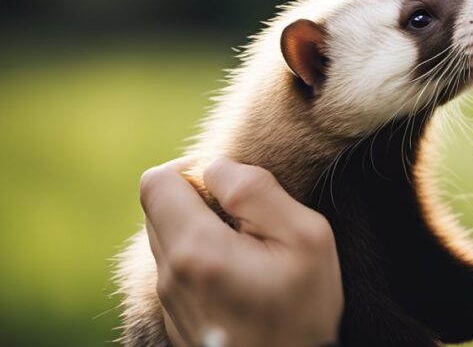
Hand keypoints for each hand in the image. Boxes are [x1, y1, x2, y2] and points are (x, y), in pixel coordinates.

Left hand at [140, 157, 343, 346]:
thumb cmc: (306, 309)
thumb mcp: (306, 236)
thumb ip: (255, 190)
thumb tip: (215, 166)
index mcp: (196, 251)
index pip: (156, 182)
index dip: (192, 168)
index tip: (231, 187)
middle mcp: (169, 276)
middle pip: (157, 206)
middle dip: (198, 197)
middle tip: (247, 217)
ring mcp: (169, 300)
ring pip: (166, 236)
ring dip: (201, 228)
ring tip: (247, 248)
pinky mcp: (176, 316)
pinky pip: (176, 266)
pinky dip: (202, 257)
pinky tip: (241, 276)